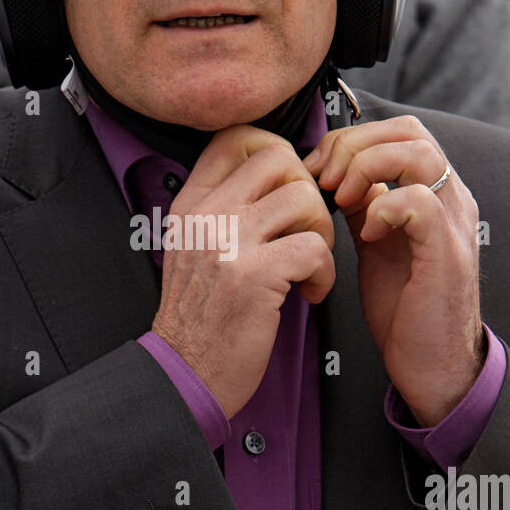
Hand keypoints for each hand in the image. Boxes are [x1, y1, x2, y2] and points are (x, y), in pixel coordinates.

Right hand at [151, 124, 338, 418]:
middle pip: (279, 157)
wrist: (184, 373)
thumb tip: (278, 178)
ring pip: (305, 198)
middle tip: (305, 230)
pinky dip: (325, 274)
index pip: (236, 137)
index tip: (288, 189)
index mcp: (191, 204)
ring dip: (321, 234)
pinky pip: (315, 248)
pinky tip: (309, 294)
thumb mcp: (193, 249)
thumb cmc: (200, 317)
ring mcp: (228, 243)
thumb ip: (224, 210)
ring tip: (309, 265)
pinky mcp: (254, 276)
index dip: (277, 152)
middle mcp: (206, 215)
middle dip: (308, 191)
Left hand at [303, 115, 484, 425]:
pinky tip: (365, 232)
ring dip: (366, 168)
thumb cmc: (402, 307)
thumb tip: (327, 173)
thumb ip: (361, 204)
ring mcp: (454, 223)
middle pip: (408, 130)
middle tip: (321, 179)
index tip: (314, 169)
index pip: (398, 130)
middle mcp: (450, 199)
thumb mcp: (374, 243)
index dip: (349, 139)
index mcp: (432, 191)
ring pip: (418, 153)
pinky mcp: (447, 253)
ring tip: (340, 199)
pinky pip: (419, 201)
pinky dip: (383, 207)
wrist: (430, 364)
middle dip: (353, 146)